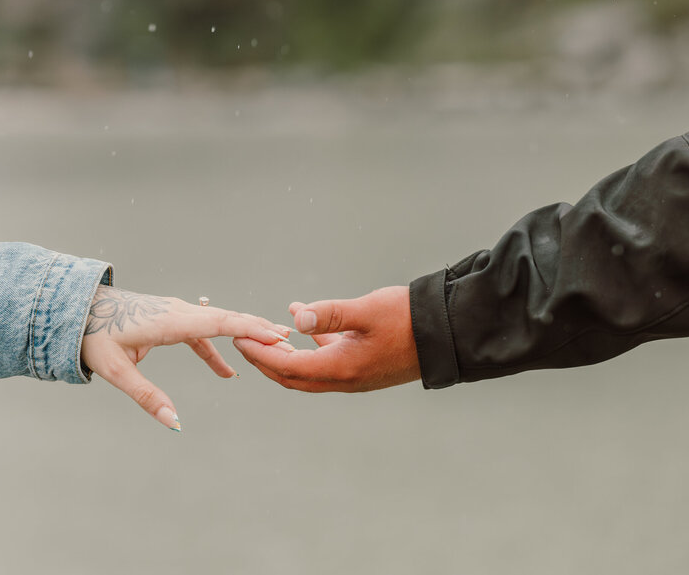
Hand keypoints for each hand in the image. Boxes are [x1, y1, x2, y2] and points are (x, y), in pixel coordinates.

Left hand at [80, 285, 291, 430]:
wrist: (76, 309)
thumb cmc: (93, 337)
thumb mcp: (116, 371)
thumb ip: (146, 397)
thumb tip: (173, 422)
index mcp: (169, 321)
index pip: (219, 323)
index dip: (249, 329)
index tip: (277, 336)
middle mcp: (178, 311)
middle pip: (226, 318)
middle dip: (258, 329)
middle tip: (290, 341)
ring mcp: (175, 312)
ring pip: (218, 322)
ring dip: (244, 334)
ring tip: (273, 347)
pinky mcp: (170, 318)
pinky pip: (202, 331)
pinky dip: (218, 347)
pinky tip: (227, 372)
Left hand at [232, 286, 419, 391]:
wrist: (448, 334)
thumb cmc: (409, 319)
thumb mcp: (367, 310)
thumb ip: (330, 313)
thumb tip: (296, 316)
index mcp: (341, 369)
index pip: (288, 366)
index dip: (260, 354)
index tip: (239, 340)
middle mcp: (345, 379)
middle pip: (293, 376)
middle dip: (266, 360)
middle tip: (244, 341)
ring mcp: (356, 376)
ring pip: (310, 371)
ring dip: (286, 355)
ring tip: (269, 333)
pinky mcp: (364, 367)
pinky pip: (328, 360)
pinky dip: (311, 345)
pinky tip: (305, 322)